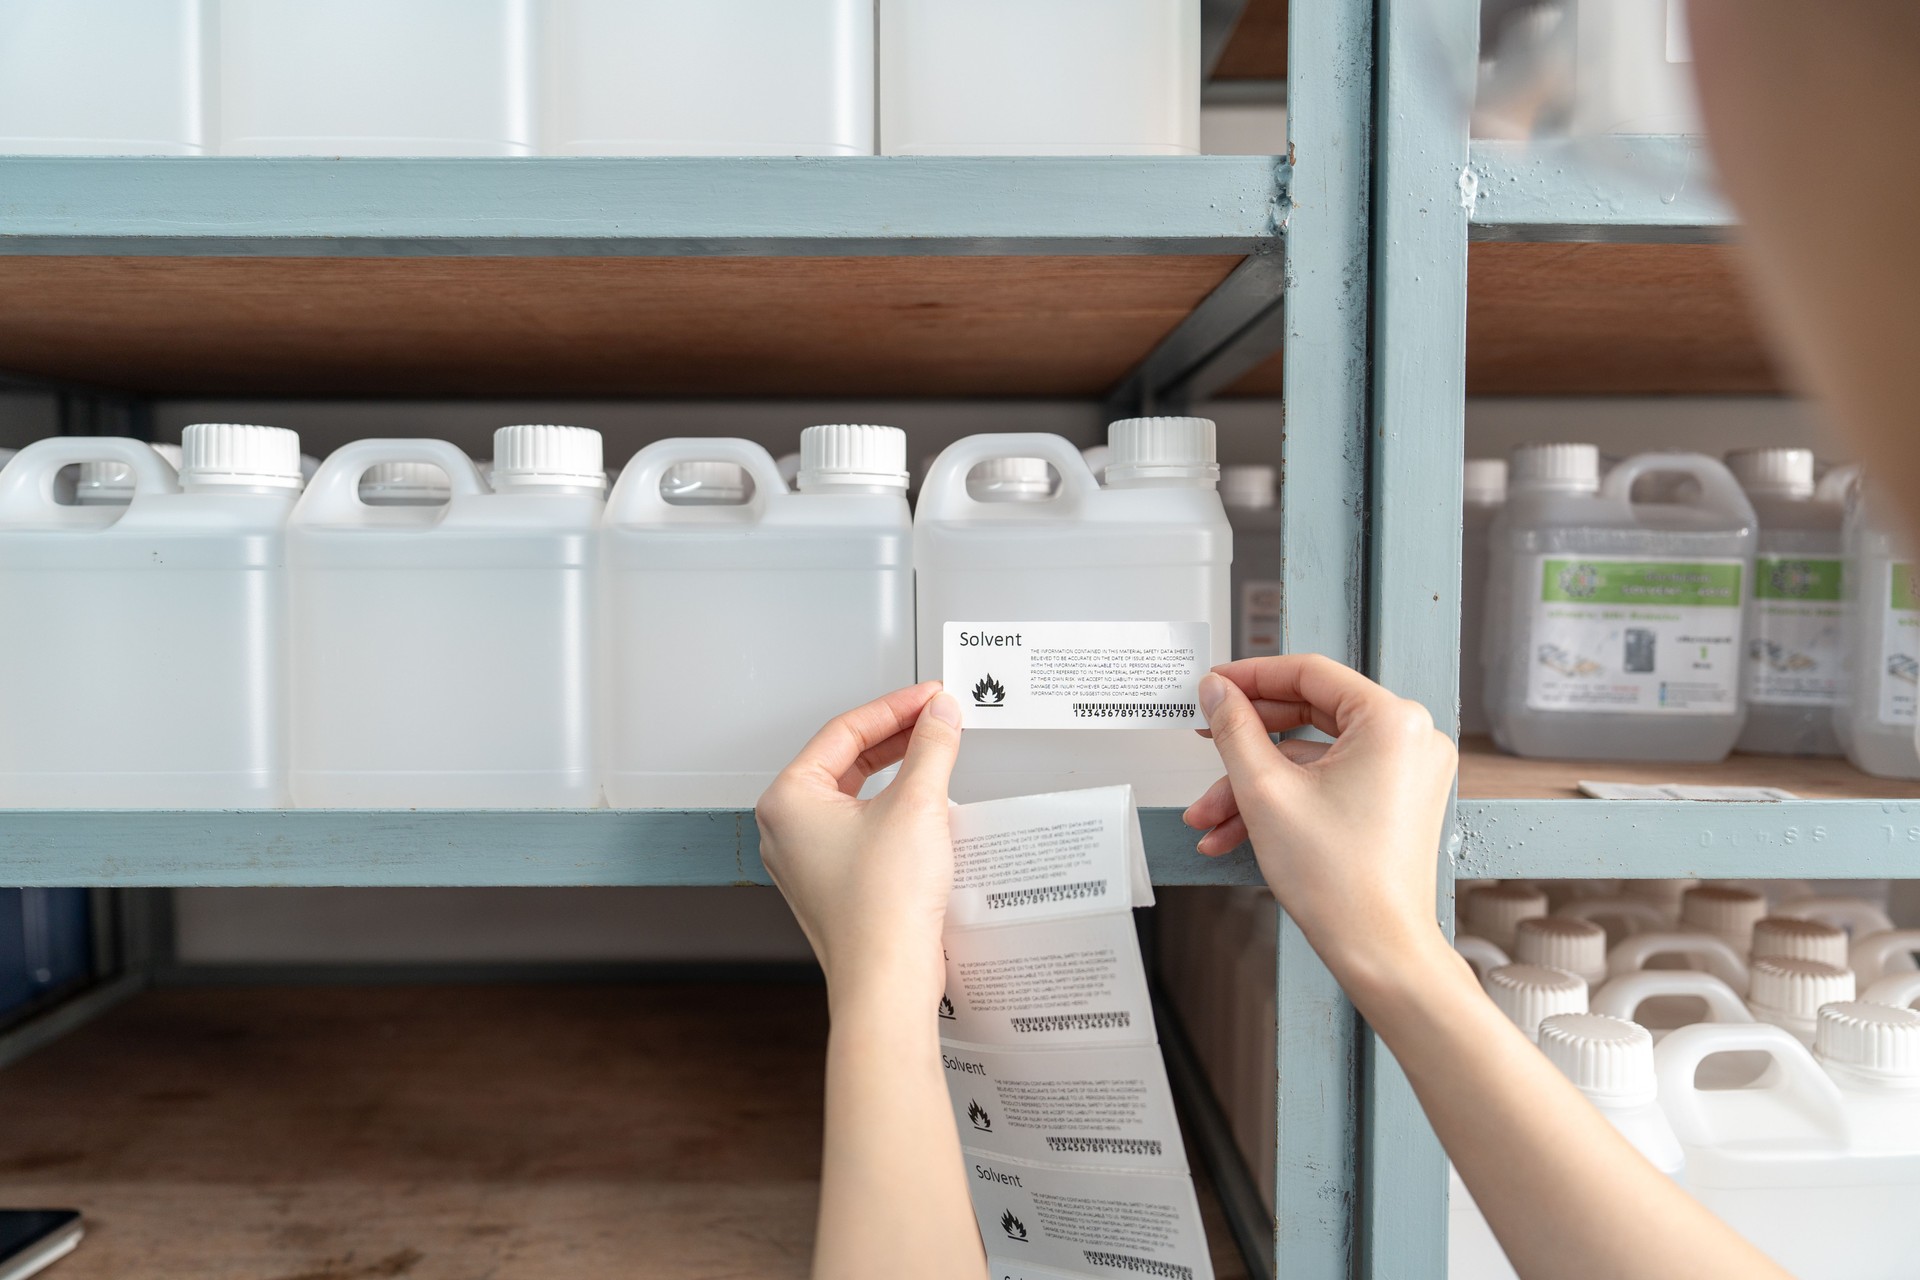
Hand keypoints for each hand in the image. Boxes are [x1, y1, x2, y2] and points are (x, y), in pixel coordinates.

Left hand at [756, 682, 963, 1011]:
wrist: (886, 980)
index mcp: (788, 800)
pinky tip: (927, 803)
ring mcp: (807, 858)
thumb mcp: (916, 806)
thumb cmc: (880, 909)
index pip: (844, 731)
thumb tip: (939, 714)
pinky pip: (861, 826)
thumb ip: (930, 748)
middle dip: (896, 736)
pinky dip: (893, 806)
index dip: (895, 707)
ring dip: (897, 770)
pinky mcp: (833, 882)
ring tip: (936, 752)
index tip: (930, 697)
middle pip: (846, 759)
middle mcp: (787, 828)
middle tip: (937, 718)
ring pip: (854, 793)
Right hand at [1182, 655, 1457, 988]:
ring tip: (1208, 818)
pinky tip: (1235, 832)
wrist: (1379, 951)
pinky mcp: (1396, 799)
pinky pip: (1330, 782)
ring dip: (1255, 785)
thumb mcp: (1265, 791)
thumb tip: (1216, 690)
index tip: (1212, 685)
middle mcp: (1410, 737)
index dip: (1250, 676)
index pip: (1309, 673)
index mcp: (1392, 720)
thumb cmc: (1341, 881)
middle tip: (1203, 741)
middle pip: (1309, 716)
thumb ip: (1234, 728)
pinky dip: (1285, 801)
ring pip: (1312, 758)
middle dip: (1245, 745)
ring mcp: (1407, 771)